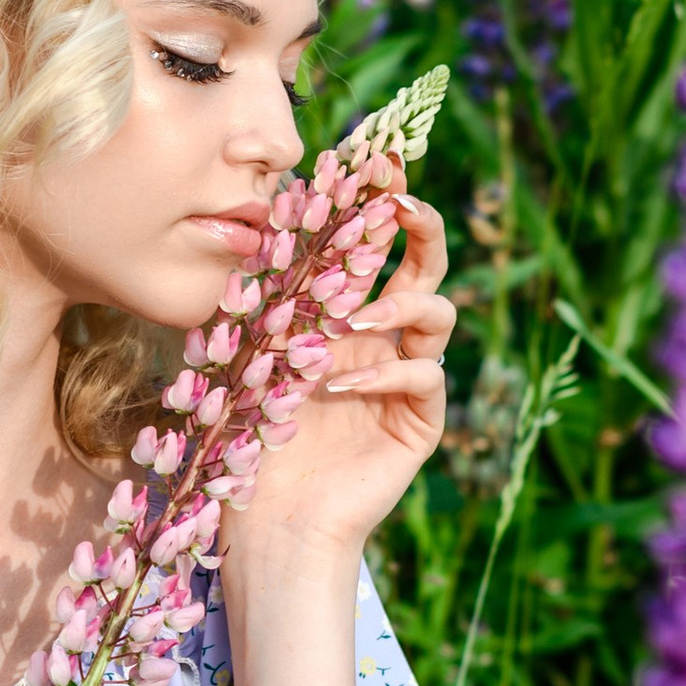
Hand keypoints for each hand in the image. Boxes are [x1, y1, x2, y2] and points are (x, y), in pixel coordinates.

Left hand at [226, 198, 456, 555]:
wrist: (269, 523)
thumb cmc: (248, 444)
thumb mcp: (248, 356)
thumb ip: (264, 299)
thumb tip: (258, 223)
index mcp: (341, 315)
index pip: (370, 245)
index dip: (377, 202)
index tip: (372, 162)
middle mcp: (381, 338)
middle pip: (426, 263)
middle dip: (422, 225)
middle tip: (402, 203)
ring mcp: (405, 377)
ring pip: (438, 312)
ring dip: (401, 303)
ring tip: (353, 321)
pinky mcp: (419, 421)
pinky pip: (424, 375)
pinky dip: (386, 372)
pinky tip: (340, 387)